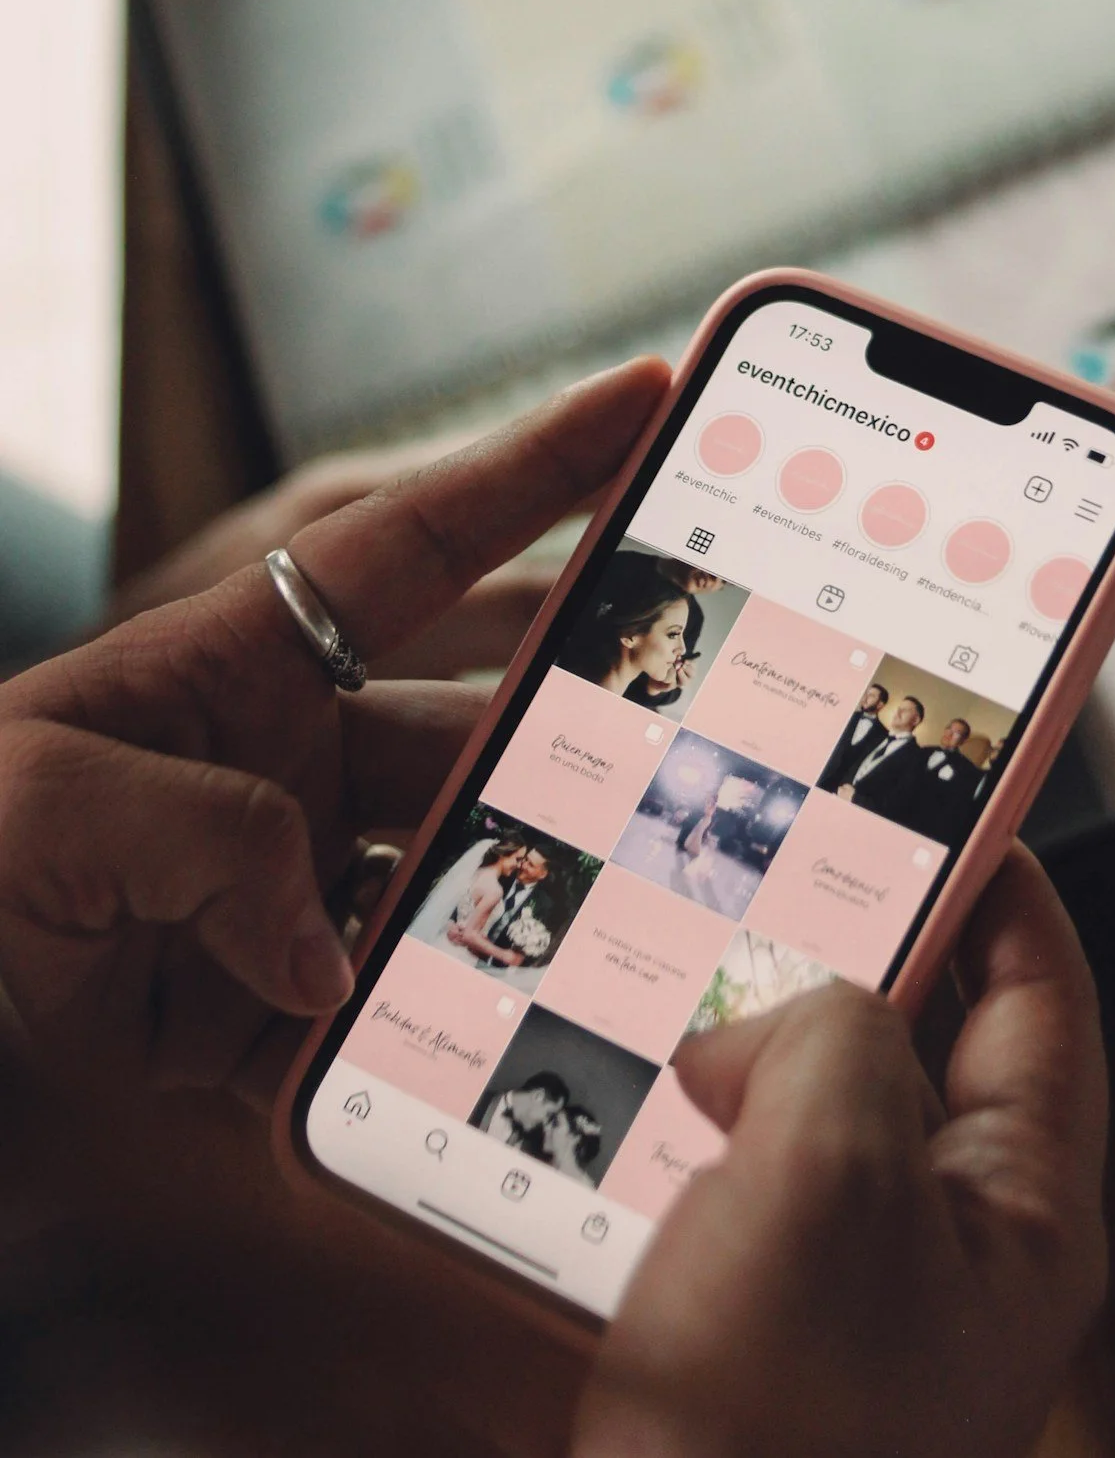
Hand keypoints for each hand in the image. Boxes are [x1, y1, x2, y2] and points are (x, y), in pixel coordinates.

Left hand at [0, 359, 665, 1101]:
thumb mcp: (42, 798)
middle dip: (580, 714)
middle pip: (473, 720)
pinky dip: (439, 1047)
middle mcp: (285, 761)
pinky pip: (385, 1022)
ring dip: (521, 899)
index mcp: (235, 664)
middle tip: (699, 713)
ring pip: (452, 873)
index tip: (645, 398)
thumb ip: (205, 839)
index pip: (413, 543)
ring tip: (613, 922)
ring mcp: (287, 884)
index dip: (533, 468)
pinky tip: (498, 1067)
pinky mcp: (269, 1011)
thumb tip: (327, 956)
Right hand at [575, 847, 1107, 1457]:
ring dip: (734, 1055)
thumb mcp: (835, 1175)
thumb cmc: (783, 1438)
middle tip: (759, 872)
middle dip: (836, 965)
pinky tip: (597, 1106)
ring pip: (798, 1124)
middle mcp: (947, 1261)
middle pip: (909, 1057)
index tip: (945, 802)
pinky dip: (669, 1144)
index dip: (1002, 893)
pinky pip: (718, 1202)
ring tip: (659, 980)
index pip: (1043, 1009)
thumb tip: (754, 1037)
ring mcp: (846, 1311)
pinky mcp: (745, 1349)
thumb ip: (836, 1038)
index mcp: (1020, 1221)